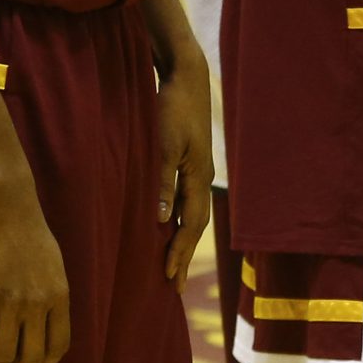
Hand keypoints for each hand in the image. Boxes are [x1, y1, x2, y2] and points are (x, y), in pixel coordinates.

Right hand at [0, 171, 70, 362]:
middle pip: (31, 357)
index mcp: (59, 297)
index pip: (59, 345)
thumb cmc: (31, 234)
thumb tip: (46, 321)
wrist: (6, 210)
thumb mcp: (55, 267)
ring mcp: (10, 303)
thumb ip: (52, 295)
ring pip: (2, 353)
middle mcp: (38, 305)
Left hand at [155, 48, 214, 279]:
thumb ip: (162, 183)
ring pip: (191, 214)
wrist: (186, 77)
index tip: (168, 278)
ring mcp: (197, 170)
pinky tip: (167, 225)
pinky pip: (185, 199)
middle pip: (195, 225)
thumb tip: (160, 220)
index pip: (190, 225)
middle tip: (174, 285)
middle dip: (184, 255)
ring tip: (173, 262)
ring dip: (181, 240)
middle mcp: (201, 178)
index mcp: (199, 178)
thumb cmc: (173, 109)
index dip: (179, 252)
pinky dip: (177, 219)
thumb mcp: (163, 146)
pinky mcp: (189, 161)